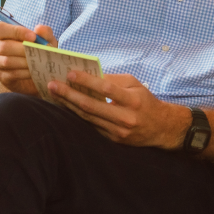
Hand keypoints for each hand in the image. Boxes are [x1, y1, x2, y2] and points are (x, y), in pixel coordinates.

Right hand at [0, 22, 57, 95]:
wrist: (35, 70)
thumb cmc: (36, 49)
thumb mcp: (44, 39)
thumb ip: (44, 32)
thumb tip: (39, 29)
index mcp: (1, 33)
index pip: (0, 29)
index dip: (16, 32)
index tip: (33, 37)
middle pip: (4, 46)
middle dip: (23, 49)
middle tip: (38, 52)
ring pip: (7, 61)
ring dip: (24, 62)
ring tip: (38, 62)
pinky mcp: (0, 75)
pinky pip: (11, 74)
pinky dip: (24, 73)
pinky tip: (34, 71)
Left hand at [48, 72, 190, 148]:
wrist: (161, 128)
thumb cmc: (145, 101)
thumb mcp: (135, 85)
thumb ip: (114, 80)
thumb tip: (89, 74)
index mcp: (133, 100)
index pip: (107, 89)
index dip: (87, 81)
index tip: (70, 73)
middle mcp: (125, 118)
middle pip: (92, 105)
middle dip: (69, 94)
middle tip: (52, 84)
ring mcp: (118, 132)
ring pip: (88, 117)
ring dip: (68, 105)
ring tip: (54, 93)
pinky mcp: (113, 140)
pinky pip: (91, 126)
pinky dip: (76, 115)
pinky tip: (65, 106)